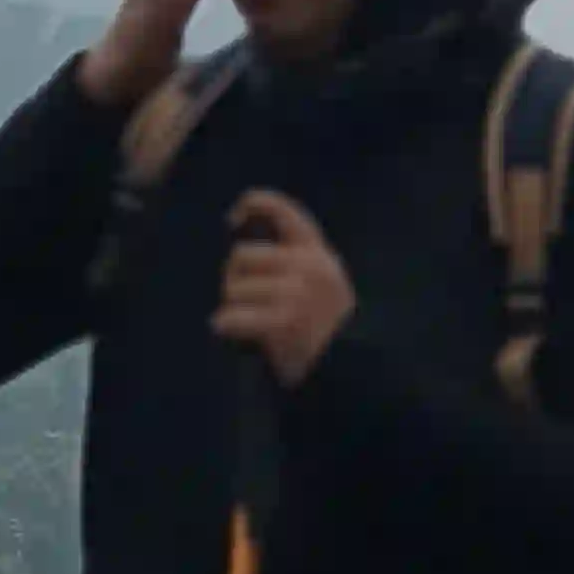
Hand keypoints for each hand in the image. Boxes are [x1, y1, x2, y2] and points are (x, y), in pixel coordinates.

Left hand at [213, 190, 354, 388]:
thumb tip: (239, 254)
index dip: (254, 204)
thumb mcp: (321, 284)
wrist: (348, 369)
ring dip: (231, 306)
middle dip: (232, 277)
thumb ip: (293, 263)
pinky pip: (235, 316)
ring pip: (235, 288)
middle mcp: (308, 266)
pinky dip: (225, 323)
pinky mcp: (284, 321)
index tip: (232, 218)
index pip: (283, 211)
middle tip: (237, 298)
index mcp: (317, 253)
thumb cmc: (325, 329)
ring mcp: (296, 293)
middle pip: (242, 255)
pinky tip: (224, 328)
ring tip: (242, 322)